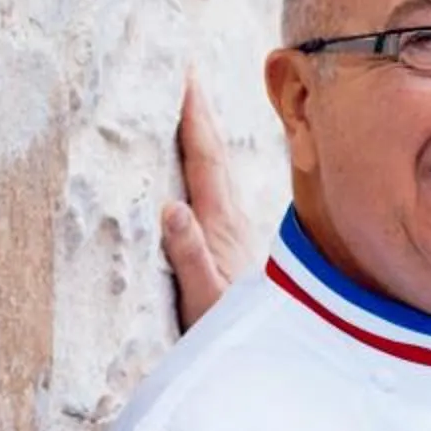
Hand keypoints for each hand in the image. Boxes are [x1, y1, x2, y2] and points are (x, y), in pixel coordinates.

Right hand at [163, 71, 257, 330]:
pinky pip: (209, 194)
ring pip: (211, 173)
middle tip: (183, 73)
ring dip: (198, 138)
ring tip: (185, 107)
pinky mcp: (227, 247)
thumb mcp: (204, 299)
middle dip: (197, 114)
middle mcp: (227, 221)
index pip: (204, 160)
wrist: (259, 356)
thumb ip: (190, 256)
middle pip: (209, 157)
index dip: (194, 118)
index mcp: (219, 224)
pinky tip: (194, 164)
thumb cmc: (227, 331)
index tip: (185, 76)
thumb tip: (171, 207)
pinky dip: (198, 169)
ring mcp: (229, 232)